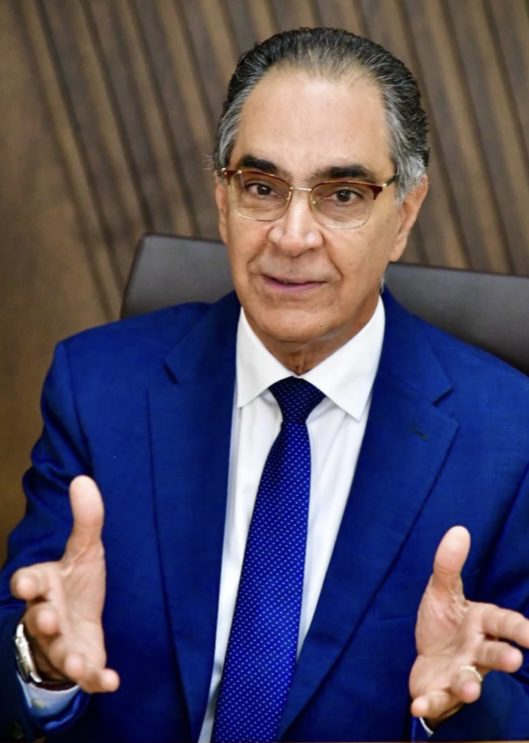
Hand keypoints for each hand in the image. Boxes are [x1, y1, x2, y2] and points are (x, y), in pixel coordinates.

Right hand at [10, 476, 119, 693]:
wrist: (77, 622)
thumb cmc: (75, 583)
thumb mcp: (84, 549)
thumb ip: (86, 520)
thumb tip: (83, 479)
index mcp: (44, 585)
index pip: (27, 581)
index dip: (25, 582)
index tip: (25, 583)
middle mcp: (48, 615)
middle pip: (38, 620)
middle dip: (42, 620)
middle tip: (48, 619)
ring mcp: (63, 642)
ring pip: (59, 653)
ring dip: (67, 657)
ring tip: (77, 662)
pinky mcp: (82, 662)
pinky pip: (88, 676)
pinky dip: (98, 680)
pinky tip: (111, 681)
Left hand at [409, 525, 528, 726]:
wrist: (427, 659)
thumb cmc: (444, 624)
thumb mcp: (442, 591)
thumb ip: (448, 565)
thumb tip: (459, 530)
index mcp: (481, 623)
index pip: (504, 623)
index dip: (519, 629)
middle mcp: (476, 651)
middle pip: (493, 654)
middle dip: (504, 657)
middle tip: (514, 660)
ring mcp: (459, 674)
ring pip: (469, 681)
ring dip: (470, 686)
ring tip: (469, 690)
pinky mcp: (439, 692)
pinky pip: (436, 700)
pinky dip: (430, 705)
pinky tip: (418, 706)